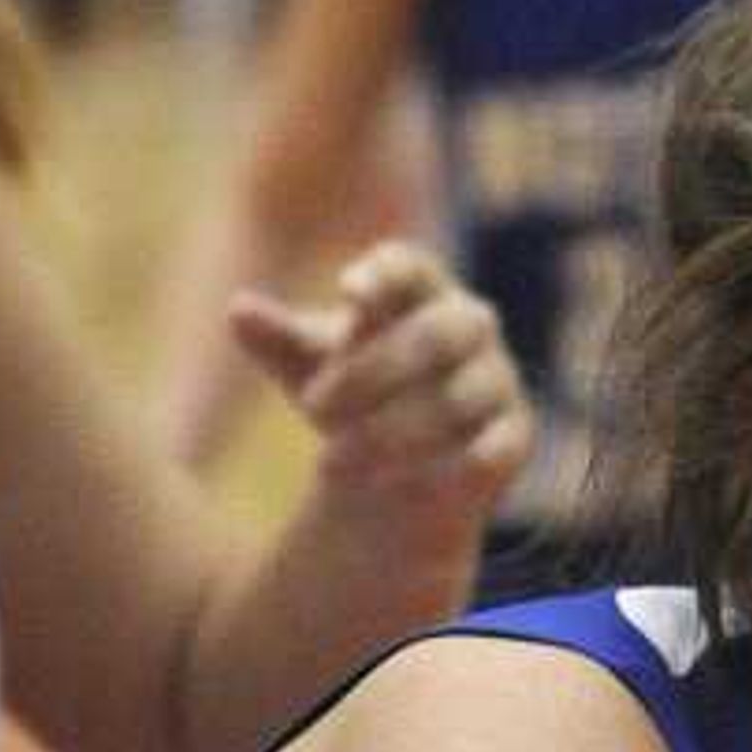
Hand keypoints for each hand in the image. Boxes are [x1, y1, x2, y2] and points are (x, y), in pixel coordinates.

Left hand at [228, 241, 531, 529]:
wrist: (393, 473)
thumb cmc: (351, 398)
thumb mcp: (307, 369)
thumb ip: (278, 340)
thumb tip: (237, 310)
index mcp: (422, 291)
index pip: (412, 267)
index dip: (385, 274)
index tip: (346, 290)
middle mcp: (470, 326)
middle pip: (434, 335)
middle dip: (370, 373)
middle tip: (312, 410)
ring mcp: (498, 380)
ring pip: (455, 400)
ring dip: (389, 432)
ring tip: (329, 461)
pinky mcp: (514, 438)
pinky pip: (491, 450)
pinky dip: (441, 469)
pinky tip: (390, 485)